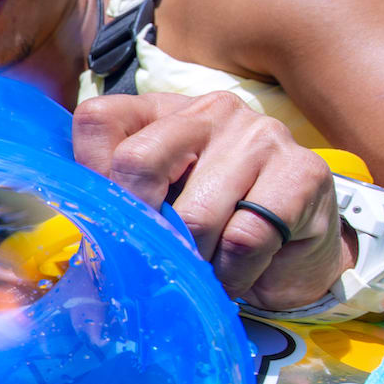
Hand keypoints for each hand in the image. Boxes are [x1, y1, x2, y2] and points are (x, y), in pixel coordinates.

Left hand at [71, 91, 350, 310]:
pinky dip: (234, 273)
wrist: (299, 249)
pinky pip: (243, 238)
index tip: (108, 220)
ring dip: (195, 261)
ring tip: (206, 266)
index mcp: (160, 111)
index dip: (91, 178)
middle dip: (140, 226)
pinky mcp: (303, 172)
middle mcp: (209, 111)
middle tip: (156, 256)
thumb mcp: (158, 207)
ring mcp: (259, 135)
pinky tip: (240, 272)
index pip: (96, 120)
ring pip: (194, 215)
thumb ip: (117, 205)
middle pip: (137, 162)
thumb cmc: (215, 225)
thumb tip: (79, 243)